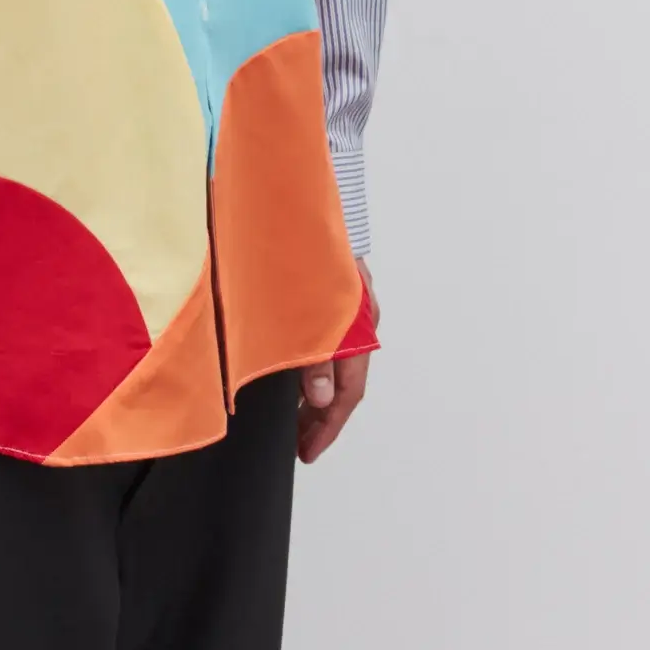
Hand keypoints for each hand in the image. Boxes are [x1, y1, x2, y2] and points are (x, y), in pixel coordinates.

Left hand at [297, 259, 378, 465]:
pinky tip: (291, 369)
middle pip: (344, 380)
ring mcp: (348, 305)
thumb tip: (320, 396)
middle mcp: (358, 318)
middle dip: (321, 415)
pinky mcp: (333, 292)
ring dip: (314, 389)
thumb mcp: (299, 308)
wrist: (296, 197)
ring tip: (291, 415)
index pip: (348, 391)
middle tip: (299, 442)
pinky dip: (311, 362)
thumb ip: (312, 353)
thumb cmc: (297, 248)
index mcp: (356, 325)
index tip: (309, 452)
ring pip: (335, 360)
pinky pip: (327, 339)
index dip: (327, 426)